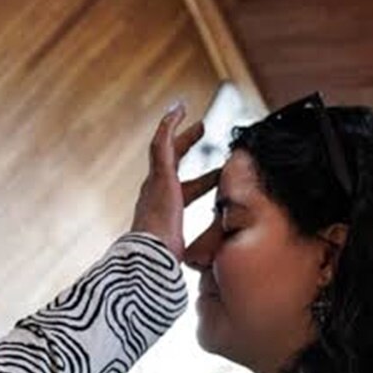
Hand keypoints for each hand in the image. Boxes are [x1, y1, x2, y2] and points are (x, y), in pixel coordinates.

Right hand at [130, 103, 220, 259]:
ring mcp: (155, 182)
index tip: (219, 175)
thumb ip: (207, 250)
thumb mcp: (195, 251)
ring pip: (166, 148)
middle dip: (187, 145)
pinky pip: (162, 142)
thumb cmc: (168, 260)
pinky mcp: (158, 174)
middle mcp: (156, 193)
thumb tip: (221, 262)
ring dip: (179, 131)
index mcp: (167, 211)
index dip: (205, 181)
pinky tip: (178, 110)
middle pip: (173, 163)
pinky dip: (169, 125)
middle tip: (201, 130)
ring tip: (189, 113)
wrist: (151, 256)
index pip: (188, 190)